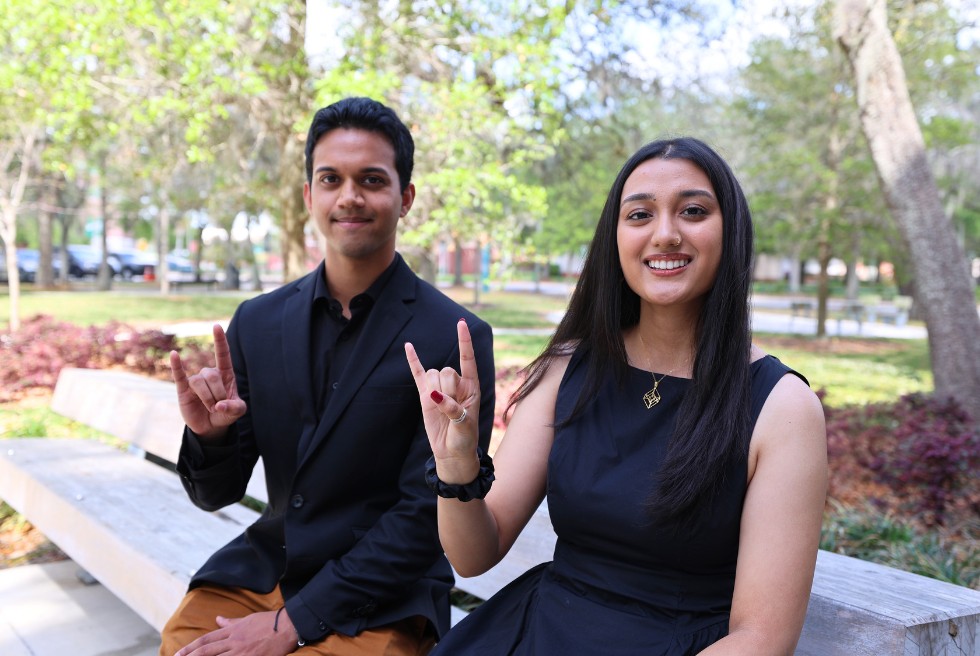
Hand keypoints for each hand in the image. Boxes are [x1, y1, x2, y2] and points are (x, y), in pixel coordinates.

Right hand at [170, 324, 246, 440]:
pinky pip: (179, 376)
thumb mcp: (237, 411)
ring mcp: (196, 381)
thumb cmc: (226, 413)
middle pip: (212, 375)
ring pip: (199, 382)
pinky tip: (174, 354)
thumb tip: (220, 406)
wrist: (211, 427)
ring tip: (210, 408)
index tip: (216, 326)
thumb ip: (234, 408)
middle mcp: (209, 374)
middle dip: (217, 393)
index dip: (220, 340)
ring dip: (206, 398)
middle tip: (219, 406)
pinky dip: (176, 365)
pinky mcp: (184, 390)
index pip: (223, 354)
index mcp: (225, 374)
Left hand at [175, 609, 297, 655]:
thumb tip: (217, 619)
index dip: (190, 648)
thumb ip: (230, 622)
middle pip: (206, 650)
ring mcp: (242, 651)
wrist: (288, 627)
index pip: (206, 640)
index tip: (178, 654)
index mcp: (232, 631)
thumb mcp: (247, 619)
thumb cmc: (269, 622)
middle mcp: (234, 641)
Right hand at [405, 319, 480, 484]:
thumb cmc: (464, 439)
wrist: (452, 453)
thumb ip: (452, 409)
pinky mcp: (425, 396)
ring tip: (440, 408)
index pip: (467, 359)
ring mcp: (439, 388)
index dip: (464, 341)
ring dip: (434, 390)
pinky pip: (418, 374)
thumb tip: (433, 396)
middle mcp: (456, 384)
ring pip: (432, 375)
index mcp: (471, 386)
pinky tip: (408, 346)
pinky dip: (413, 360)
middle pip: (446, 370)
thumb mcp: (464, 425)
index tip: (460, 324)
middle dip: (446, 389)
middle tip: (451, 409)